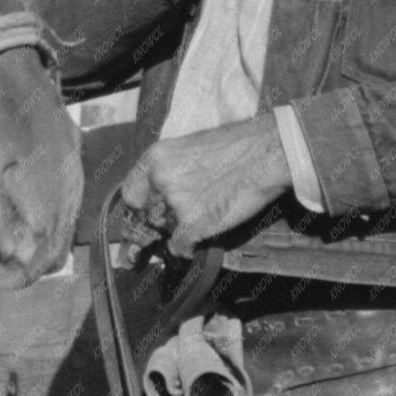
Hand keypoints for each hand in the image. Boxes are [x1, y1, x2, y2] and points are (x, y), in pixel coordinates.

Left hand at [120, 117, 291, 256]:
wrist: (265, 153)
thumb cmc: (235, 147)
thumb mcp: (189, 149)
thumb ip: (169, 172)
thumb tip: (159, 198)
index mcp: (154, 158)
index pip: (130, 195)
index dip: (139, 209)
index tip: (146, 218)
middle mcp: (158, 181)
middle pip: (146, 217)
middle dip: (160, 224)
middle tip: (179, 222)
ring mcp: (174, 204)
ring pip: (164, 233)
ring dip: (178, 233)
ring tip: (202, 219)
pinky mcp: (192, 225)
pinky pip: (179, 248)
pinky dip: (189, 248)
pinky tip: (202, 237)